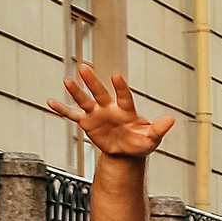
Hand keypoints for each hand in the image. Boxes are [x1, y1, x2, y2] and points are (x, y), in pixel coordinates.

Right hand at [45, 65, 175, 158]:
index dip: (120, 87)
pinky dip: (62, 110)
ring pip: (85, 101)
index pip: (124, 96)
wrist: (126, 152)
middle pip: (100, 93)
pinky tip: (51, 103)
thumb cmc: (140, 142)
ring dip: (76, 92)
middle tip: (84, 68)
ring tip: (67, 81)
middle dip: (93, 81)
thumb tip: (171, 120)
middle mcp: (110, 108)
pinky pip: (72, 115)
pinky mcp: (87, 122)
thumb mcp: (152, 139)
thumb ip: (159, 129)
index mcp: (127, 110)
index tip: (116, 76)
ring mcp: (97, 114)